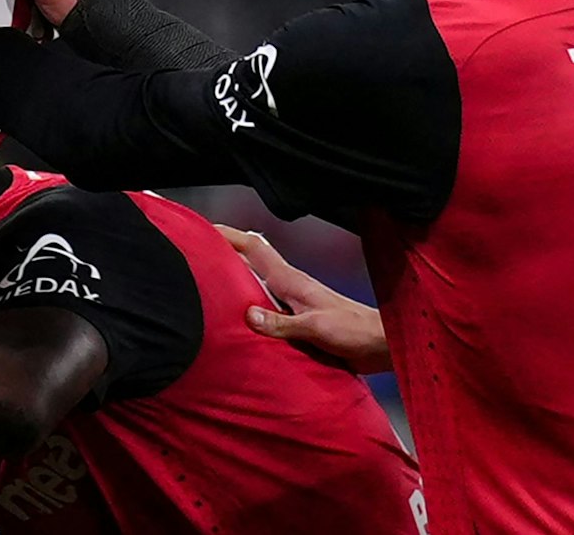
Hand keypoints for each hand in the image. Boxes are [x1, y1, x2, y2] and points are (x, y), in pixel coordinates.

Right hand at [216, 226, 392, 374]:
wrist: (380, 345)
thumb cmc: (354, 331)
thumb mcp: (316, 328)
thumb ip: (282, 323)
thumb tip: (247, 314)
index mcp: (290, 281)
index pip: (254, 247)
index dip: (228, 234)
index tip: (203, 228)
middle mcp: (287, 287)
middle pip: (248, 262)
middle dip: (222, 254)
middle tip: (193, 255)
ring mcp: (291, 304)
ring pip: (253, 285)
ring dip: (232, 282)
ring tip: (204, 286)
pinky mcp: (295, 322)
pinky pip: (263, 309)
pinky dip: (246, 308)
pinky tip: (235, 320)